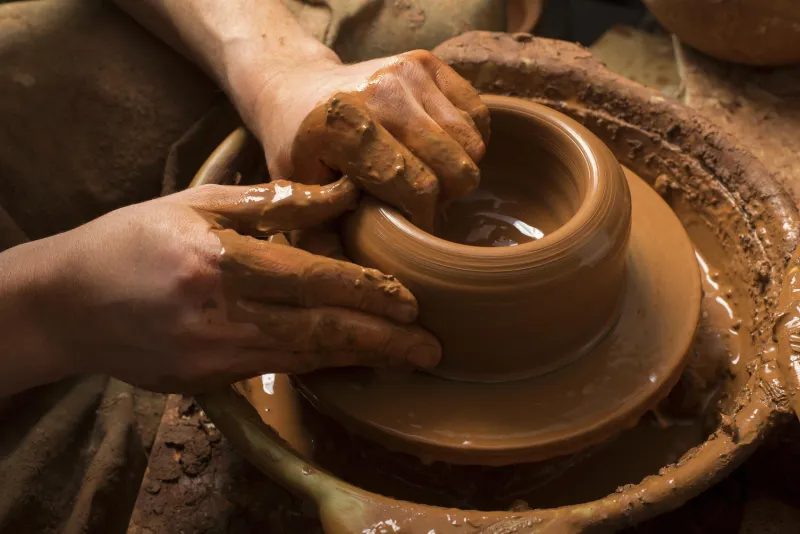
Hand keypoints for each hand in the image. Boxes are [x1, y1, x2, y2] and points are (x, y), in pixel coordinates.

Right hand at [38, 179, 439, 392]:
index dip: (368, 292)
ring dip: (361, 361)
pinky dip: (321, 368)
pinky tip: (352, 364)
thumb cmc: (134, 239)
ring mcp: (213, 355)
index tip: (411, 303)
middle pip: (320, 331)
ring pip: (306, 359)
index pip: (314, 279)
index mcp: (221, 260)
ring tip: (406, 361)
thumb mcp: (200, 204)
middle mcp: (221, 313)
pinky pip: (278, 372)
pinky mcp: (206, 380)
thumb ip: (275, 203)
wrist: (67, 302)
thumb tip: (342, 193)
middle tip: (430, 349)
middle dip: (383, 342)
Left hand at [251, 50, 489, 230]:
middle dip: (445, 197)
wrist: (295, 87)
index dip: (424, 219)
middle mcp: (380, 91)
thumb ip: (325, 242)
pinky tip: (439, 150)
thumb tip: (363, 288)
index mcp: (343, 127)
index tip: (414, 229)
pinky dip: (470, 141)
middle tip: (419, 203)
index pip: (417, 187)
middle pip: (454, 167)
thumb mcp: (298, 199)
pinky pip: (478, 116)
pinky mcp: (428, 62)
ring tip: (426, 175)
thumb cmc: (298, 151)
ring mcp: (408, 71)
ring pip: (473, 144)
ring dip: (458, 170)